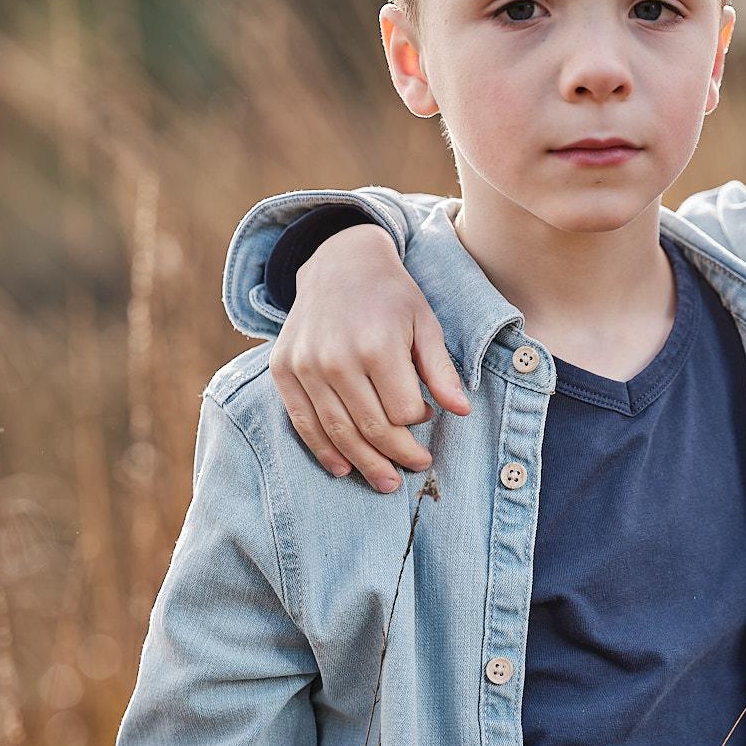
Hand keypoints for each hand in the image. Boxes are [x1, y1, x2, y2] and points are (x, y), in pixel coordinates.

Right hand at [268, 224, 470, 491]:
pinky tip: (342, 468)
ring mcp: (305, 365)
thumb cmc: (391, 296)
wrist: (339, 263)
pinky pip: (303, 421)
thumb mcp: (425, 323)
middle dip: (397, 455)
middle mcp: (336, 358)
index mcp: (377, 345)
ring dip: (364, 463)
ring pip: (338, 431)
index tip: (427, 417)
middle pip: (371, 427)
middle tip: (414, 470)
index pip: (402, 410)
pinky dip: (323, 450)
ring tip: (385, 482)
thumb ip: (440, 370)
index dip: (419, 422)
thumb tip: (462, 412)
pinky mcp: (283, 370)